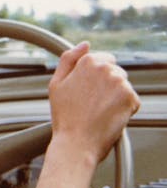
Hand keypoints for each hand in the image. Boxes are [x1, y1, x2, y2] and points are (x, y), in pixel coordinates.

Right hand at [48, 42, 139, 163]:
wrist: (77, 142)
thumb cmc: (64, 116)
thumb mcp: (56, 83)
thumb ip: (68, 59)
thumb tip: (84, 45)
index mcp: (88, 62)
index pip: (102, 59)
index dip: (94, 75)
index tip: (87, 89)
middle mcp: (107, 69)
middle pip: (114, 71)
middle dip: (106, 84)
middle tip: (91, 102)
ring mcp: (121, 84)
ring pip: (123, 85)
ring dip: (115, 95)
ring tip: (98, 110)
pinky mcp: (132, 99)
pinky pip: (131, 99)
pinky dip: (123, 107)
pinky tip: (108, 115)